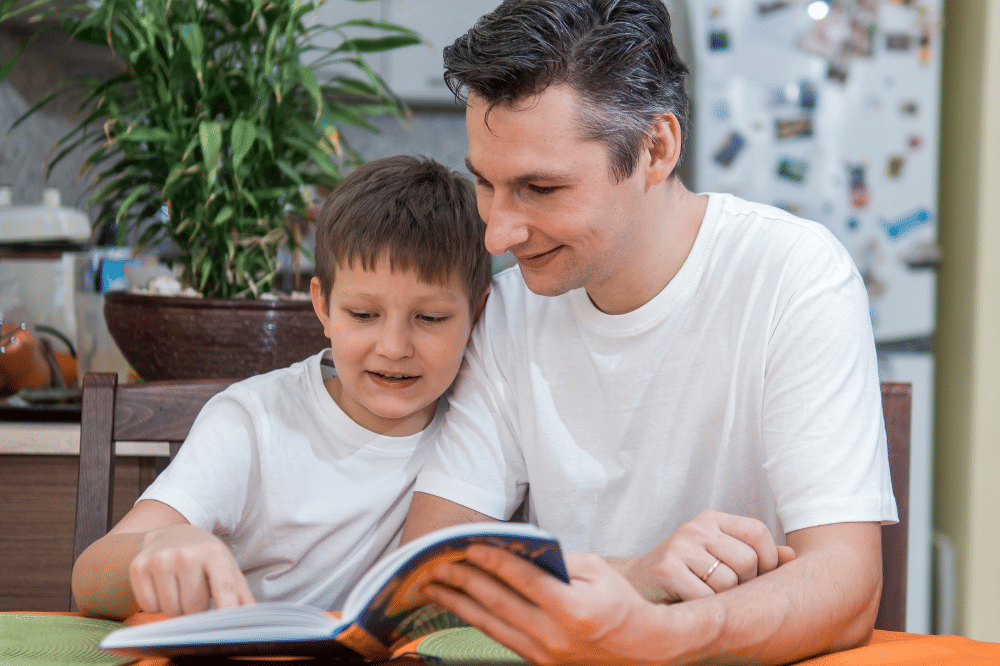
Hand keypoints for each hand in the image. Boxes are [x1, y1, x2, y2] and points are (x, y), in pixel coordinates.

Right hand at [128, 524, 254, 615]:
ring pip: (171, 611)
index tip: (229, 627)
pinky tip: (162, 586)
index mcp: (214, 553)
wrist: (169, 534)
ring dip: (176, 608)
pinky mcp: (139, 567)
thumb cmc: (204, 556)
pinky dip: (156, 604)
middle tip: (195, 592)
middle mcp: (187, 554)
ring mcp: (161, 560)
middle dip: (196, 609)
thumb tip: (251, 617)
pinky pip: (149, 607)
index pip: (224, 590)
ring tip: (180, 588)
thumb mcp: (227, 566)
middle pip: (194, 608)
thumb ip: (241, 593)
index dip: (227, 611)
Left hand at [423, 546, 668, 665]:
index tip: (469, 547)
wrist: (641, 647)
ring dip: (459, 604)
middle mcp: (554, 635)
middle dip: (464, 581)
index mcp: (572, 608)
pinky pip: (500, 639)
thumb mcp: (595, 569)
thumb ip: (555, 560)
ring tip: (434, 587)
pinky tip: (460, 606)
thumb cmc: (618, 601)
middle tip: (438, 564)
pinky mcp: (539, 664)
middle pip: (498, 603)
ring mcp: (545, 655)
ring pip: (491, 626)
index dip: (493, 561)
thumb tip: (516, 549)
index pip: (522, 580)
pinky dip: (477, 620)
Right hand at [617, 510, 795, 602]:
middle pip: (748, 561)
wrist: (635, 585)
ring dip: (722, 599)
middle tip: (724, 589)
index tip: (757, 576)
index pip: (757, 531)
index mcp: (712, 519)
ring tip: (705, 595)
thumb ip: (756, 556)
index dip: (767, 558)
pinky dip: (704, 607)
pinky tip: (691, 602)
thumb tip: (792, 556)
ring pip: (729, 582)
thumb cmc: (686, 573)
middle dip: (744, 583)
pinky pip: (707, 598)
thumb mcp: (720, 556)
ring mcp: (680, 547)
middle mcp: (696, 528)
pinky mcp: (667, 570)